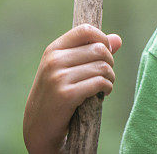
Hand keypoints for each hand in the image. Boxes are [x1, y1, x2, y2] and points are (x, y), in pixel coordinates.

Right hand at [23, 24, 121, 153]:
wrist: (38, 126)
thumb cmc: (57, 94)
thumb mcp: (68, 68)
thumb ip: (92, 52)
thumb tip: (117, 39)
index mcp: (53, 50)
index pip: (85, 30)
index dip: (102, 38)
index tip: (105, 53)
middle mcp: (54, 60)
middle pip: (99, 49)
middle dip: (110, 62)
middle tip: (106, 74)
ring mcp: (59, 78)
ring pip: (102, 66)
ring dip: (110, 77)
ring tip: (105, 85)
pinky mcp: (66, 95)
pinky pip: (99, 82)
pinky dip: (107, 87)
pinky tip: (103, 93)